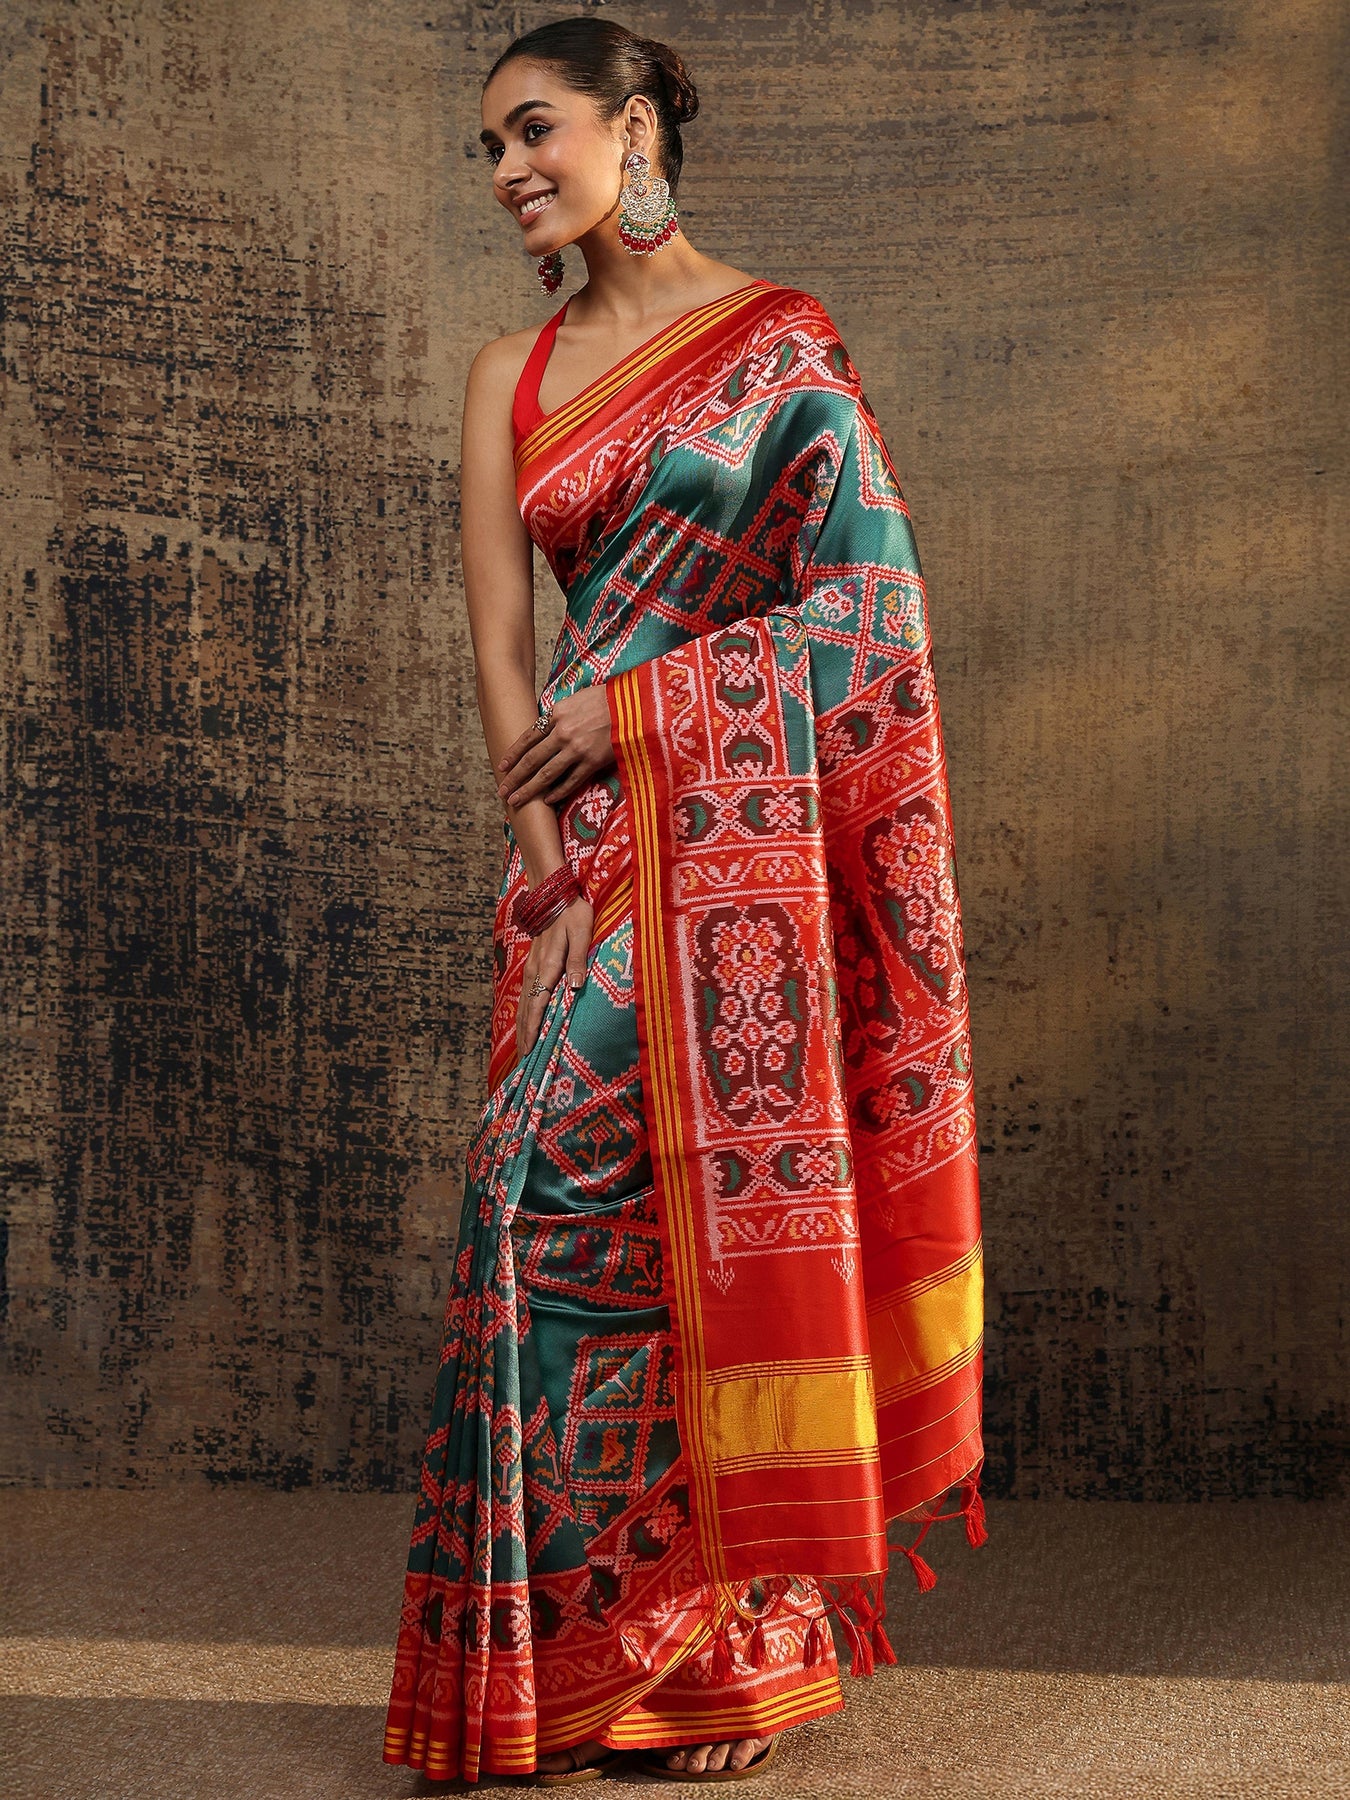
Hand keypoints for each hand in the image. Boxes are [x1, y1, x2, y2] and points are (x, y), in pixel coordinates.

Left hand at [498, 685, 613, 809]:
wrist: (635, 706)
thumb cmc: (609, 699)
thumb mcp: (578, 699)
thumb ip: (561, 714)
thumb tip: (547, 726)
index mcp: (557, 714)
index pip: (528, 737)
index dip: (513, 754)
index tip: (501, 766)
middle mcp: (562, 733)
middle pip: (532, 759)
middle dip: (514, 777)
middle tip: (502, 790)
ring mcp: (577, 749)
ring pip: (546, 774)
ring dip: (529, 789)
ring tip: (516, 800)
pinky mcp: (593, 762)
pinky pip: (571, 781)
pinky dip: (558, 792)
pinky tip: (547, 801)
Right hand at [516, 897, 593, 1058]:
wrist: (553, 894)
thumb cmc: (572, 914)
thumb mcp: (581, 933)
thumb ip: (577, 960)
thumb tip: (574, 986)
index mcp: (548, 967)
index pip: (539, 1005)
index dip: (535, 1029)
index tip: (531, 1050)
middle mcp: (536, 971)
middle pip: (528, 1009)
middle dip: (525, 1035)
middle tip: (524, 1061)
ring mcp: (532, 968)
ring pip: (524, 1003)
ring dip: (522, 1026)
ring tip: (521, 1048)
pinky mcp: (533, 965)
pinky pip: (526, 994)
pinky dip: (523, 1012)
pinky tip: (524, 1021)